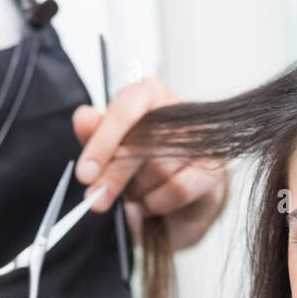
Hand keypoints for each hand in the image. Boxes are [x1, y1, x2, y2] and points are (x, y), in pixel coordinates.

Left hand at [72, 78, 227, 252]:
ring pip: (158, 167)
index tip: (85, 173)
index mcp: (149, 94)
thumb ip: (95, 133)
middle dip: (113, 176)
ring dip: (138, 190)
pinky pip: (177, 188)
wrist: (178, 202)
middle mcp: (178, 109)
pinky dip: (157, 202)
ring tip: (135, 193)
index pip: (127, 107)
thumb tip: (83, 117)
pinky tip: (153, 203)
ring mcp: (200, 139)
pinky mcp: (212, 169)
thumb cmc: (141, 166)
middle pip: (141, 142)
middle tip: (95, 199)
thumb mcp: (110, 150)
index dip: (103, 141)